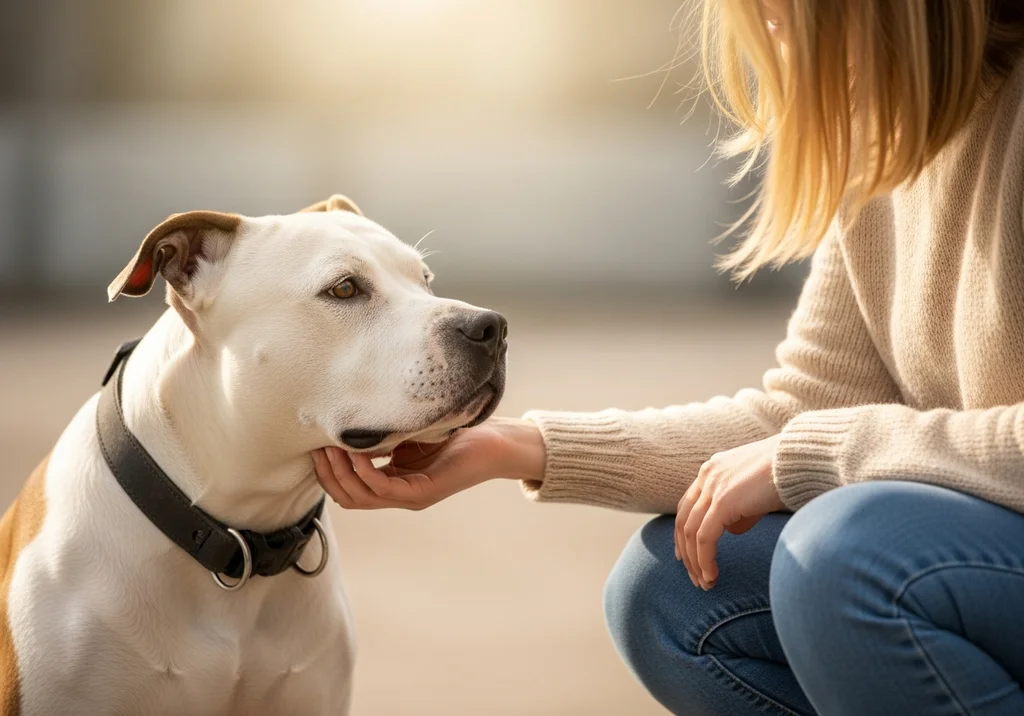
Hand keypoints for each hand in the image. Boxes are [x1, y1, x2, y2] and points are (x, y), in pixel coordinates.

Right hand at [312, 417, 544, 510]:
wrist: (494, 441)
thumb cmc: (455, 432)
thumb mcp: (408, 431)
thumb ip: (382, 432)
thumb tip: (348, 417)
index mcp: (393, 482)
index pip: (347, 489)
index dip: (326, 472)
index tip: (312, 446)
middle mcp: (399, 494)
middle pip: (348, 497)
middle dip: (327, 474)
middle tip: (314, 447)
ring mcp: (411, 497)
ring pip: (362, 496)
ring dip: (341, 473)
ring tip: (329, 449)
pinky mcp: (425, 492)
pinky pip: (385, 489)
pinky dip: (366, 473)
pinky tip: (357, 454)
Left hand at [675, 434, 785, 589]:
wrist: (800, 459)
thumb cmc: (786, 475)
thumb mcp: (755, 491)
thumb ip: (739, 508)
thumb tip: (731, 530)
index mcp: (712, 470)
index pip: (687, 506)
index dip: (683, 534)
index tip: (685, 557)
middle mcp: (706, 475)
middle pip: (683, 520)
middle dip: (687, 554)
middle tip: (695, 577)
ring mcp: (712, 486)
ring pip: (690, 532)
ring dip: (695, 562)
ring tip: (705, 583)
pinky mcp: (722, 501)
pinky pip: (704, 537)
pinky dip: (704, 559)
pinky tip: (712, 575)